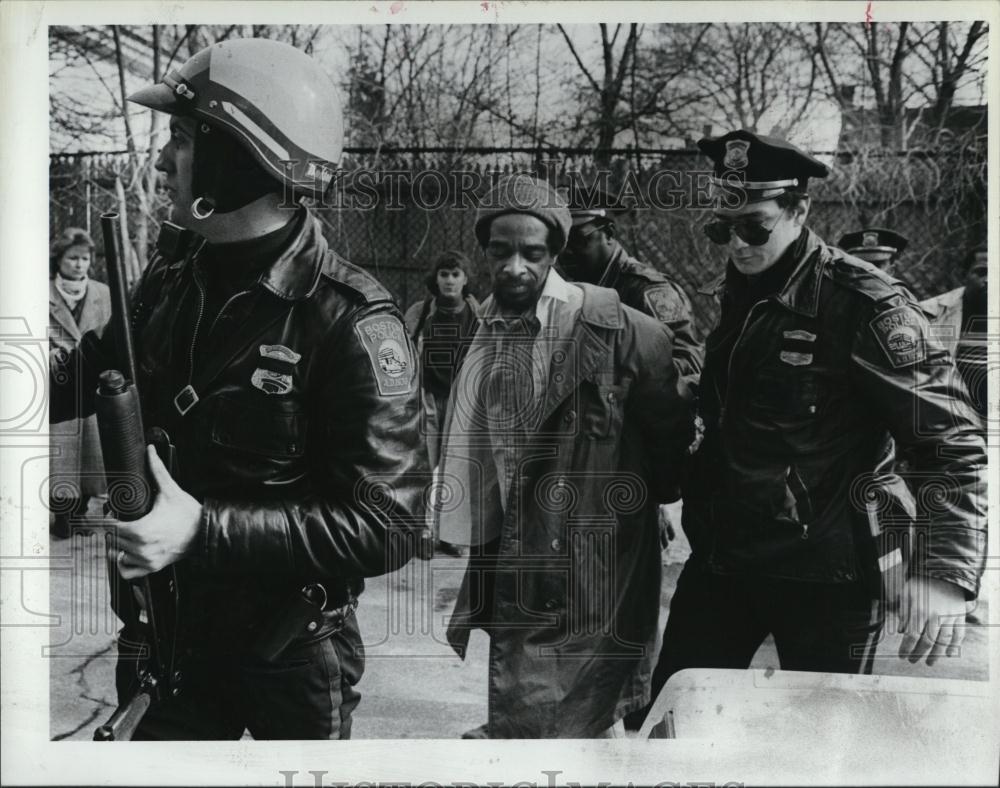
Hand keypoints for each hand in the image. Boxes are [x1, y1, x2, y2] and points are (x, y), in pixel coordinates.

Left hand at [109, 445, 201, 580]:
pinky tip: (129, 551)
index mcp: (141, 530)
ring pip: (117, 554)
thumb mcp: (170, 490)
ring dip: (118, 545)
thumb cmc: (188, 513)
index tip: (110, 513)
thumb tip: (150, 451)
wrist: (205, 532)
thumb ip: (157, 470)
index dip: (107, 518)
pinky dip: (124, 562)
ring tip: (127, 534)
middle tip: (120, 520)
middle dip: (113, 529)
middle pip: (112, 539)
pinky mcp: (152, 567)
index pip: (110, 527)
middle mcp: (141, 548)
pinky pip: (127, 571)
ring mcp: (147, 560)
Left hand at [897, 575, 966, 666]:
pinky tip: (949, 654)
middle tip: (912, 661)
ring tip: (930, 663)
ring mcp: (949, 617)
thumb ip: (901, 612)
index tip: (901, 656)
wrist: (942, 574)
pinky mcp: (959, 617)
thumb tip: (899, 632)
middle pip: (927, 641)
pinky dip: (955, 646)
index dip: (906, 648)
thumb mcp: (905, 594)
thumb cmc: (920, 585)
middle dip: (918, 654)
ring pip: (944, 641)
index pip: (912, 635)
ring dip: (936, 655)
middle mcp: (935, 615)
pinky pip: (959, 635)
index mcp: (919, 610)